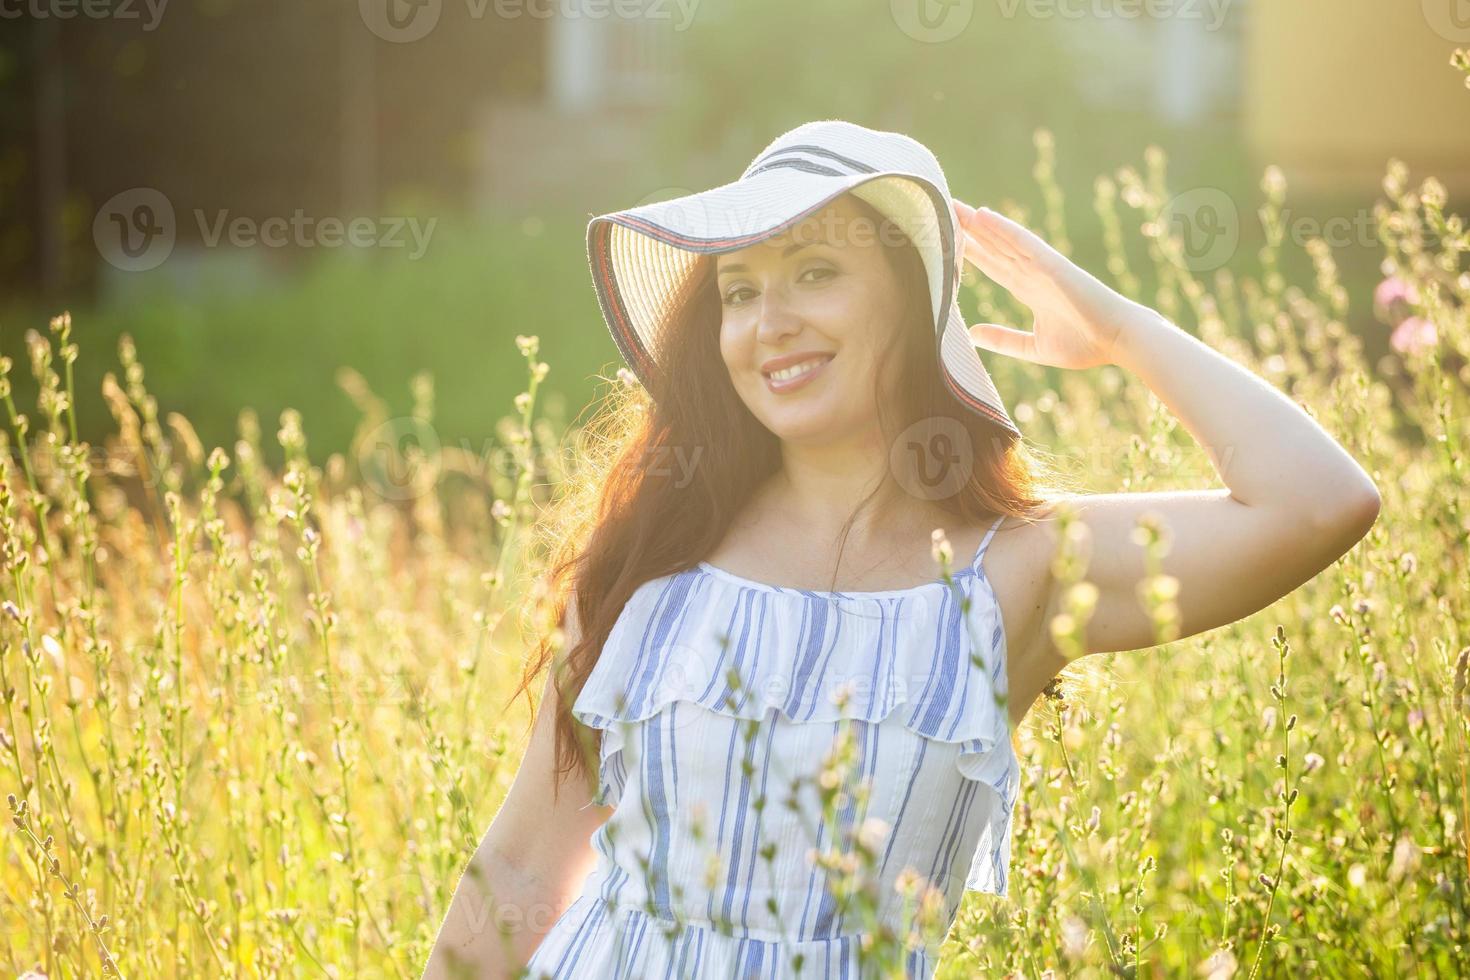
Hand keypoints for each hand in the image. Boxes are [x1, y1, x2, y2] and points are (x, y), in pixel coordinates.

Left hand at [952, 198, 1153, 369]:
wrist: (1118, 341)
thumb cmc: (1086, 345)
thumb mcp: (1033, 347)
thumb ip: (1004, 340)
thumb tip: (972, 333)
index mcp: (1029, 290)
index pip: (994, 265)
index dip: (971, 252)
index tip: (948, 240)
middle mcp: (1033, 274)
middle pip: (994, 247)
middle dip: (969, 231)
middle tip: (943, 212)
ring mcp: (1042, 267)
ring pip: (1003, 240)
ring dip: (979, 223)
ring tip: (953, 207)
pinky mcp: (1052, 265)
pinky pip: (1023, 243)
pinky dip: (1002, 228)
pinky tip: (982, 216)